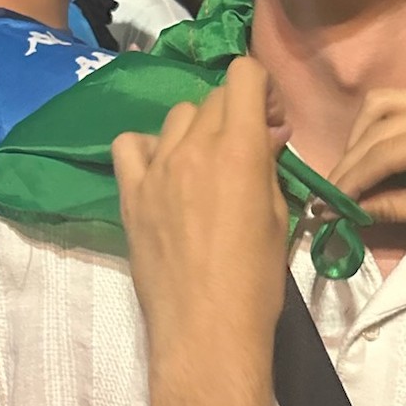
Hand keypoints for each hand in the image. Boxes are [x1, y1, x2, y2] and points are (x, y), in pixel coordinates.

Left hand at [112, 57, 290, 353]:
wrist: (205, 331)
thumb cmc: (256, 280)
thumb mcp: (277, 215)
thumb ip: (268, 164)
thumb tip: (268, 133)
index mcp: (238, 148)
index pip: (244, 74)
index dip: (262, 89)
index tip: (270, 122)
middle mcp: (194, 146)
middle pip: (214, 96)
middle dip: (237, 112)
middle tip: (247, 149)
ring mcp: (156, 168)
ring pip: (177, 116)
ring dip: (197, 129)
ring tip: (206, 163)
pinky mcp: (130, 193)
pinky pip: (129, 145)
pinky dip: (147, 148)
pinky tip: (162, 170)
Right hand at [329, 87, 405, 255]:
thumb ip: (399, 208)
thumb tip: (349, 213)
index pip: (388, 148)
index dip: (352, 176)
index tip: (326, 202)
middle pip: (381, 116)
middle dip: (351, 157)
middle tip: (331, 191)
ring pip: (387, 102)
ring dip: (362, 137)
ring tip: (351, 175)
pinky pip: (404, 104)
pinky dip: (381, 129)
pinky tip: (374, 157)